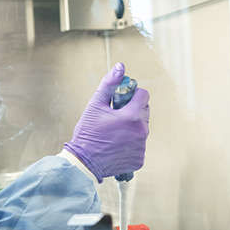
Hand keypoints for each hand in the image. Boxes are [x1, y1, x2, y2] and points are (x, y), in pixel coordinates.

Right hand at [62, 62, 149, 181]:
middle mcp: (141, 132)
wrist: (84, 162)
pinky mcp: (140, 159)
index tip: (121, 102)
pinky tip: (117, 146)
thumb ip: (109, 85)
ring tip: (114, 133)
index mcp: (132, 116)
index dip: (132, 96)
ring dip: (132, 128)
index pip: (144, 95)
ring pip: (142, 129)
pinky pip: (140, 145)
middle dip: (133, 111)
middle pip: (145, 112)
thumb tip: (120, 67)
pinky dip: (131, 144)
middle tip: (115, 118)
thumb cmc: (88, 133)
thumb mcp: (95, 105)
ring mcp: (141, 147)